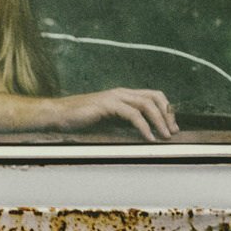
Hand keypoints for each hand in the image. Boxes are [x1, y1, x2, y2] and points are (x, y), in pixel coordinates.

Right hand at [48, 88, 177, 141]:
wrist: (57, 114)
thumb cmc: (79, 120)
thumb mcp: (107, 121)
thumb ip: (123, 123)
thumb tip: (142, 135)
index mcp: (122, 95)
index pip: (153, 96)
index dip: (166, 109)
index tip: (171, 126)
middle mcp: (121, 93)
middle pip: (154, 97)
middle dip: (167, 114)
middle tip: (172, 132)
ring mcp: (114, 97)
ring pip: (146, 104)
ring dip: (159, 121)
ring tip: (164, 136)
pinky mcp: (107, 105)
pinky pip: (132, 115)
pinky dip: (144, 127)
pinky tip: (148, 138)